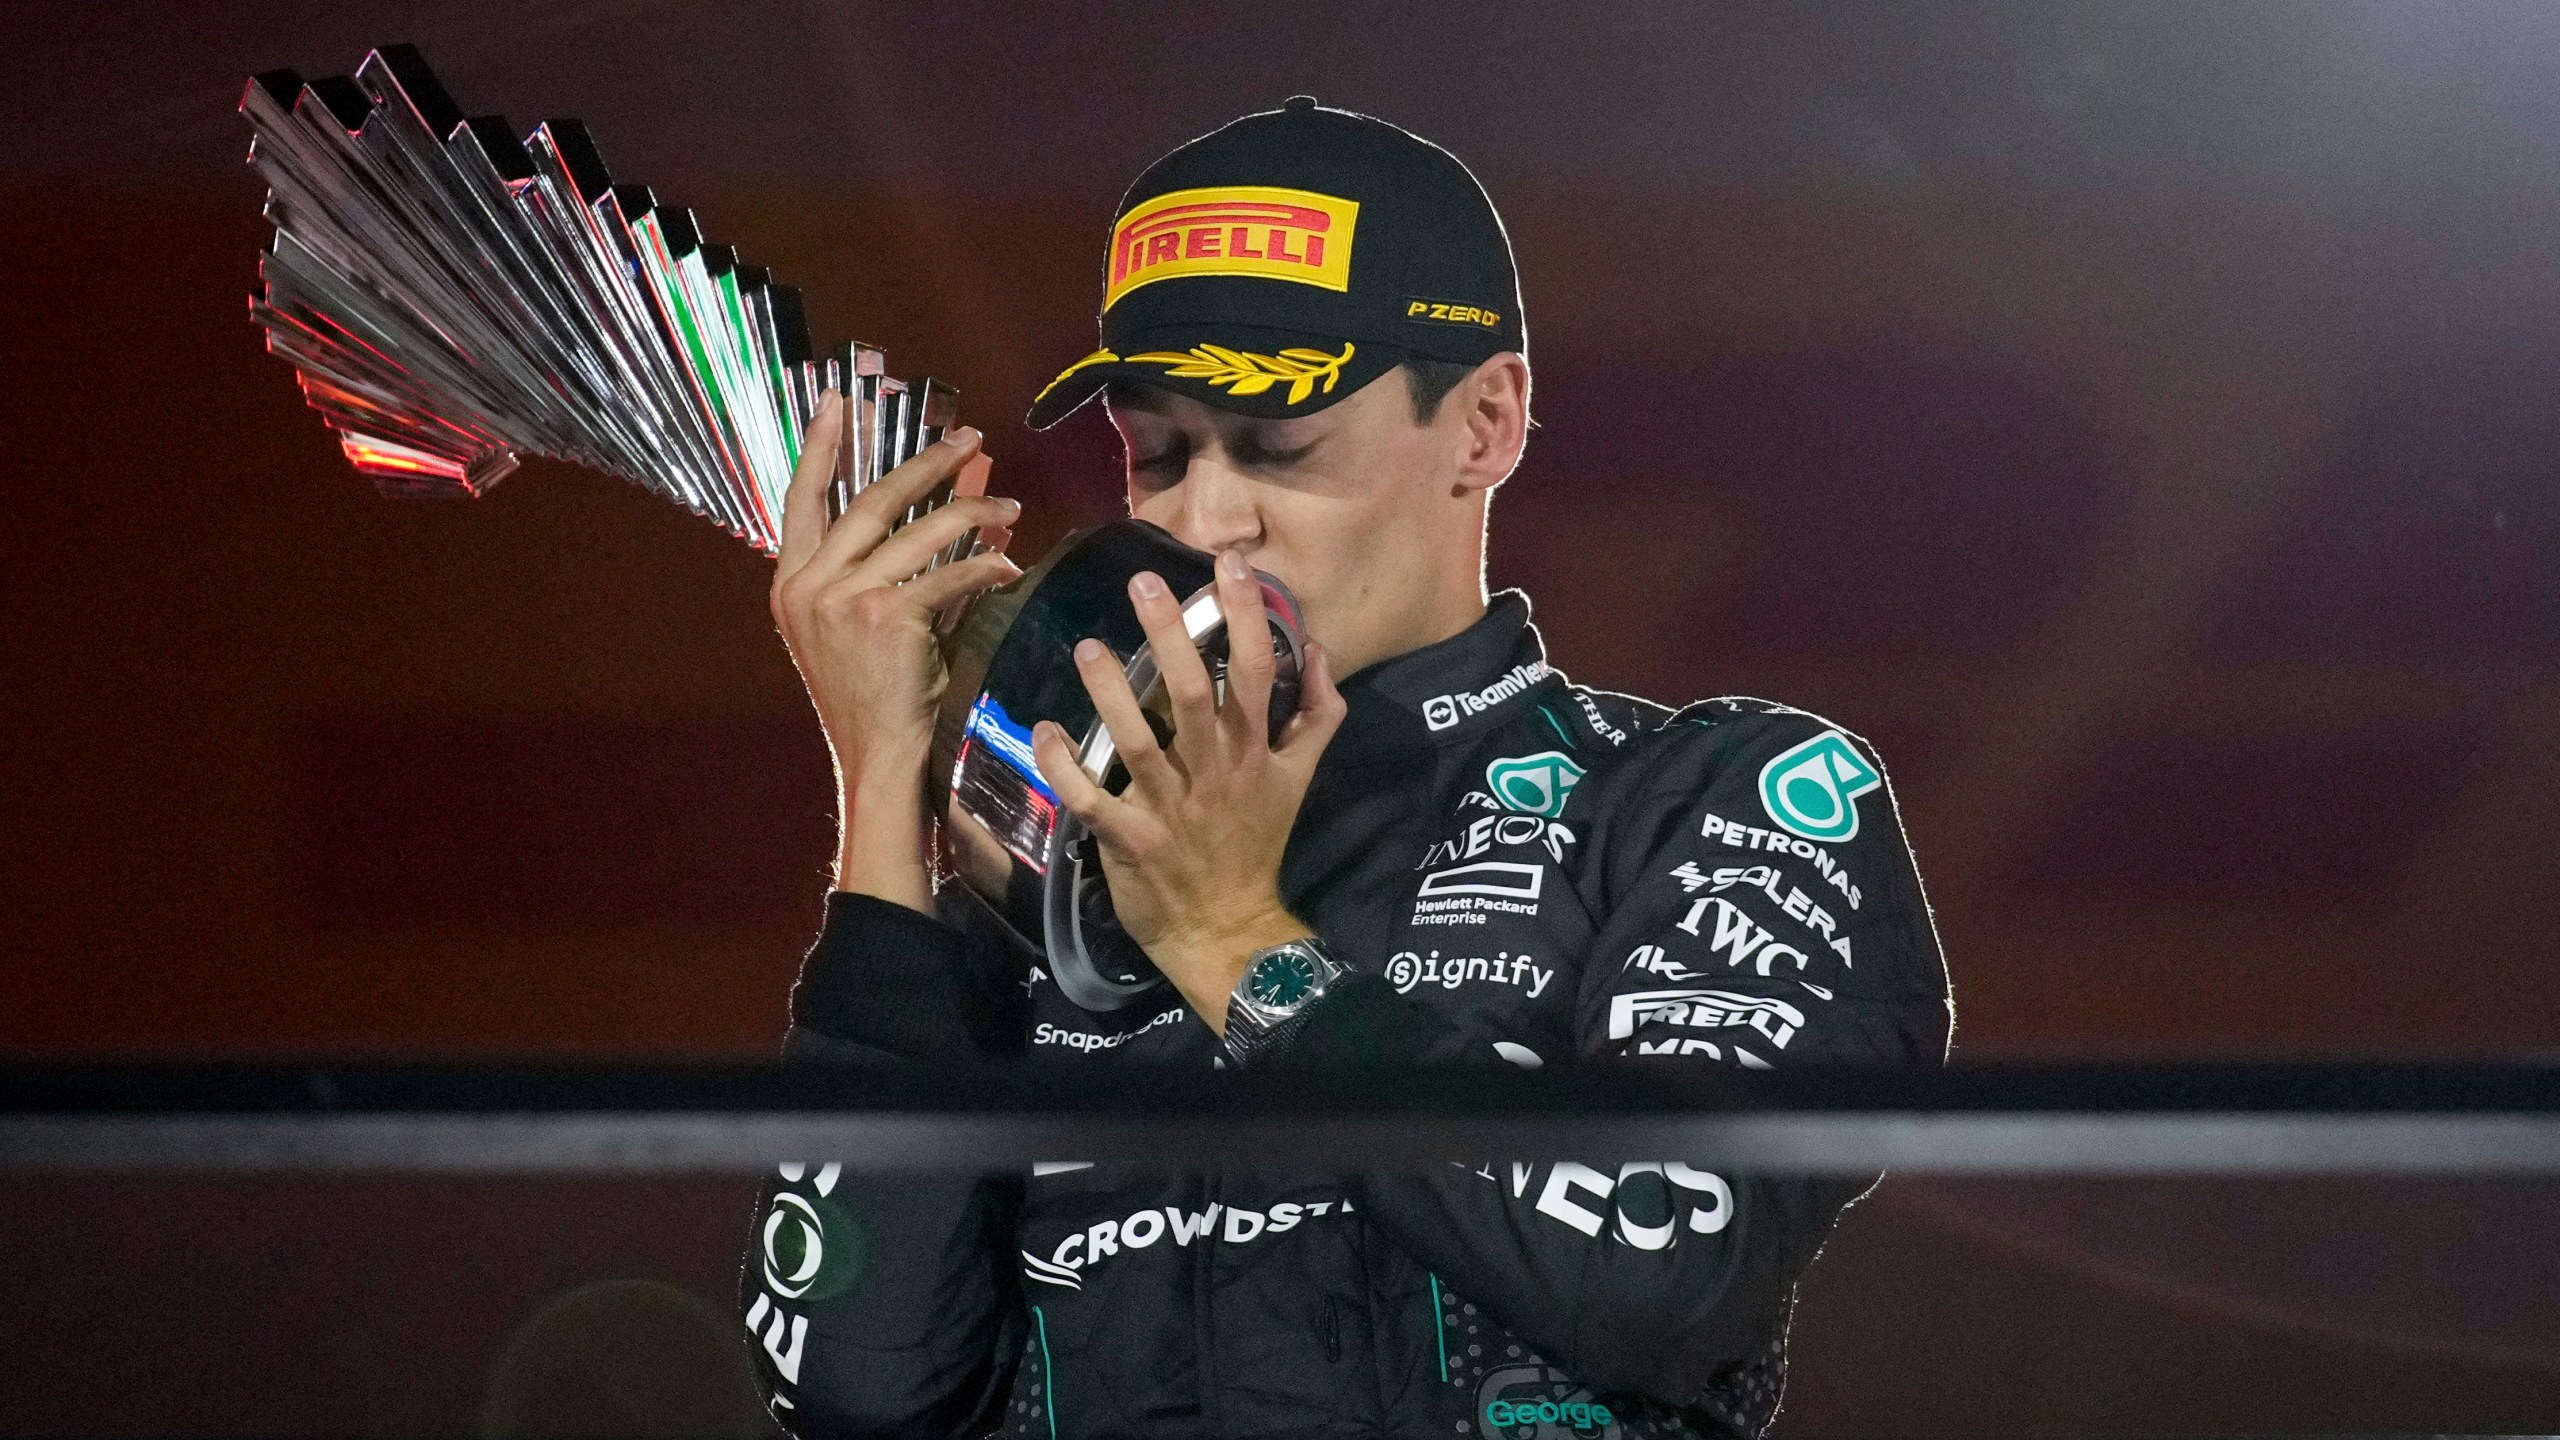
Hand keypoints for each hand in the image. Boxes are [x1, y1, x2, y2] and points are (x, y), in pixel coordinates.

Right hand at [770, 391, 1022, 907]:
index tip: (837, 399)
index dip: (821, 446)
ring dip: (974, 513)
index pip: (802, 498)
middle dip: (928, 465)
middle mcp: (808, 585)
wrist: (879, 760)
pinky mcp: (886, 618)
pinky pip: (947, 574)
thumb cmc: (876, 698)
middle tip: (969, 441)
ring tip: (1010, 506)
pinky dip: (984, 566)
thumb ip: (881, 572)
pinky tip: (1008, 564)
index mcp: (791, 583)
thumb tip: (939, 519)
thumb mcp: (856, 628)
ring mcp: (842, 600)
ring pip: (920, 531)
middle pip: (874, 500)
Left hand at [1031, 550, 1346, 1030]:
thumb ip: (1317, 713)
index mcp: (1252, 750)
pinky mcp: (1130, 838)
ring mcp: (1169, 806)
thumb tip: (1321, 650)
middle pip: (1194, 694)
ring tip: (1088, 648)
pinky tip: (1044, 730)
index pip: (1257, 672)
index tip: (1230, 565)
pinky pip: (1091, 800)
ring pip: (1139, 742)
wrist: (1228, 926)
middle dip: (1170, 637)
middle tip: (1143, 583)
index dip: (1246, 617)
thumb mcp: (1299, 777)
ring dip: (1110, 694)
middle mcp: (1212, 770)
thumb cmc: (1256, 843)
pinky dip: (1064, 767)